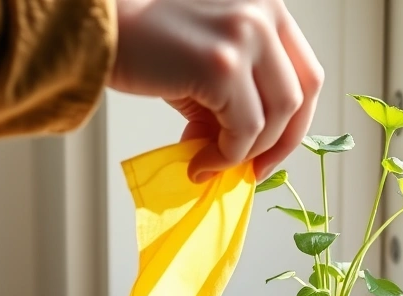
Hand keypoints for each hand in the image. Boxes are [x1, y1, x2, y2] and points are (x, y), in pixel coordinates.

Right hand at [108, 0, 323, 182]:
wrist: (95, 29)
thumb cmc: (143, 43)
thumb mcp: (205, 63)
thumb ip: (235, 99)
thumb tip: (243, 154)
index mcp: (267, 6)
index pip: (307, 72)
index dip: (296, 121)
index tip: (270, 151)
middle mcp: (264, 13)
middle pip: (302, 95)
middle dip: (280, 144)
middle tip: (251, 171)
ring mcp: (246, 36)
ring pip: (275, 119)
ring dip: (245, 153)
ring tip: (209, 162)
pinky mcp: (222, 66)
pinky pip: (242, 132)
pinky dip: (224, 158)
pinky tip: (197, 162)